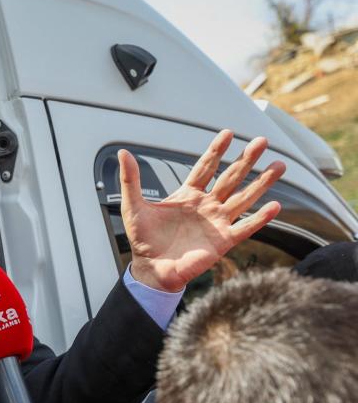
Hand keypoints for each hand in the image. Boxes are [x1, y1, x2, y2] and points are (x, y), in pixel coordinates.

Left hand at [121, 130, 284, 291]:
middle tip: (262, 141)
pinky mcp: (223, 241)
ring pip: (244, 198)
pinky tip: (274, 206)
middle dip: (246, 160)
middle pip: (230, 177)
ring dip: (261, 183)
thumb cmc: (143, 239)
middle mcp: (206, 206)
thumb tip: (123, 153)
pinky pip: (245, 227)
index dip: (216, 151)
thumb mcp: (133, 206)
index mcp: (187, 195)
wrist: (151, 268)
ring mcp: (217, 222)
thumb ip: (131, 179)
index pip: (205, 167)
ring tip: (279, 166)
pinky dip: (260, 218)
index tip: (228, 133)